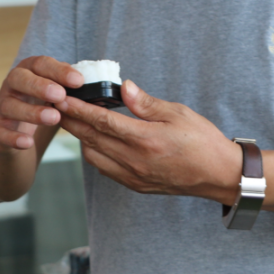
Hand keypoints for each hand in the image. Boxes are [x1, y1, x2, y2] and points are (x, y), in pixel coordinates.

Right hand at [0, 55, 84, 151]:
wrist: (10, 128)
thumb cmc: (39, 102)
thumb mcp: (53, 90)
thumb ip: (69, 87)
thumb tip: (95, 89)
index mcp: (29, 70)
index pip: (41, 64)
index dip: (59, 71)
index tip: (78, 81)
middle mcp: (12, 85)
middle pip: (19, 79)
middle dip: (40, 86)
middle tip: (60, 95)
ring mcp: (1, 106)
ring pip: (10, 106)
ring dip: (31, 112)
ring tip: (53, 118)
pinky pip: (0, 133)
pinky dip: (13, 138)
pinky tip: (27, 143)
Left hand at [59, 80, 242, 202]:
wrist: (218, 175)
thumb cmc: (202, 141)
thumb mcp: (178, 114)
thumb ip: (146, 103)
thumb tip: (124, 88)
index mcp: (146, 140)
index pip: (103, 122)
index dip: (79, 109)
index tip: (62, 97)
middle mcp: (135, 161)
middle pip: (92, 139)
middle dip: (71, 121)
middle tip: (55, 105)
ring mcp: (134, 176)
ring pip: (95, 156)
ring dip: (81, 138)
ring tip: (74, 119)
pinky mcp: (136, 185)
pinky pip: (105, 168)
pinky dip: (95, 152)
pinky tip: (95, 140)